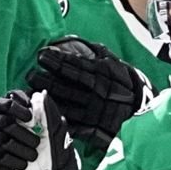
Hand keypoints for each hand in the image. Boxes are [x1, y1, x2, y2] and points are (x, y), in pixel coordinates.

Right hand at [0, 90, 79, 169]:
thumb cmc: (49, 156)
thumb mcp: (54, 134)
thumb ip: (49, 113)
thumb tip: (41, 94)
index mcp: (12, 114)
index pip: (7, 100)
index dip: (17, 106)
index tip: (30, 117)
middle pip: (3, 119)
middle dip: (23, 134)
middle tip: (35, 145)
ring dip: (18, 149)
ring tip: (31, 158)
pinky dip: (9, 161)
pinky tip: (19, 167)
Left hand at [27, 37, 150, 150]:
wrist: (140, 108)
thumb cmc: (122, 81)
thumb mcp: (113, 62)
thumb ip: (94, 52)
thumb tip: (72, 41)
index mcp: (101, 75)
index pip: (75, 67)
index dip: (57, 61)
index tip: (41, 55)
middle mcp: (96, 93)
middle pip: (66, 86)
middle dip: (46, 80)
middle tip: (30, 74)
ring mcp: (94, 112)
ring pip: (65, 105)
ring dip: (47, 98)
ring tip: (31, 91)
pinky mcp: (93, 128)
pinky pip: (72, 124)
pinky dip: (58, 117)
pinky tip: (44, 110)